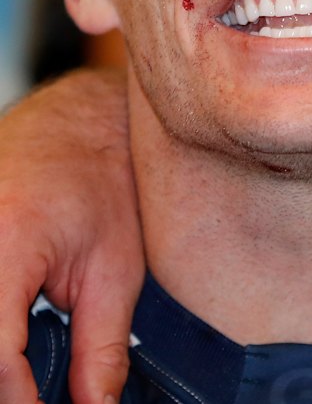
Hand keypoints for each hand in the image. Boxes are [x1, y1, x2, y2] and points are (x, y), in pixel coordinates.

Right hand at [0, 69, 143, 403]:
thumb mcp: (116, 269)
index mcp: (7, 245)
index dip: (21, 400)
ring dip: (4, 356)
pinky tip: (16, 347)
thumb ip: (102, 349)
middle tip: (39, 392)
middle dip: (10, 380)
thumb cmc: (104, 179)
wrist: (82, 120)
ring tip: (29, 372)